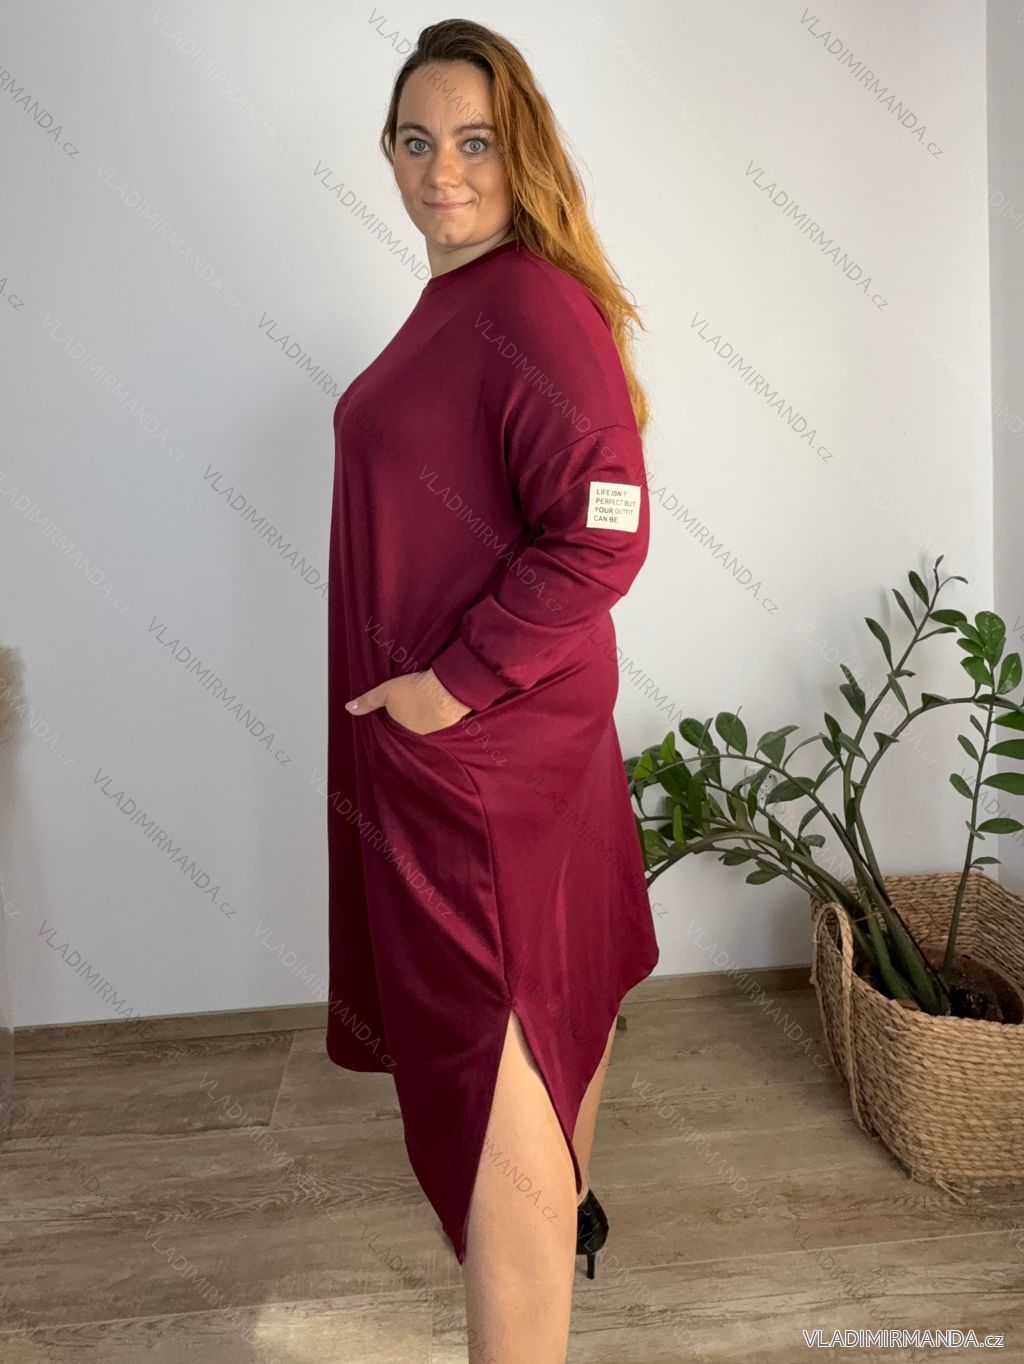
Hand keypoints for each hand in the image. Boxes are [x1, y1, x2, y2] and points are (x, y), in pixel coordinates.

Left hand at [345, 668, 471, 735]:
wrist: (445, 689)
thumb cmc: (415, 690)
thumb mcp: (386, 691)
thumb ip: (368, 701)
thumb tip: (349, 708)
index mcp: (401, 730)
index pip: (395, 729)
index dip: (395, 718)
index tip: (398, 709)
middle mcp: (418, 736)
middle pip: (411, 729)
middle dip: (412, 720)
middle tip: (413, 705)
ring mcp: (435, 733)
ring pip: (428, 727)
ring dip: (428, 719)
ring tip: (426, 704)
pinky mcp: (450, 726)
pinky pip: (443, 724)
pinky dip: (441, 717)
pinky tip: (441, 706)